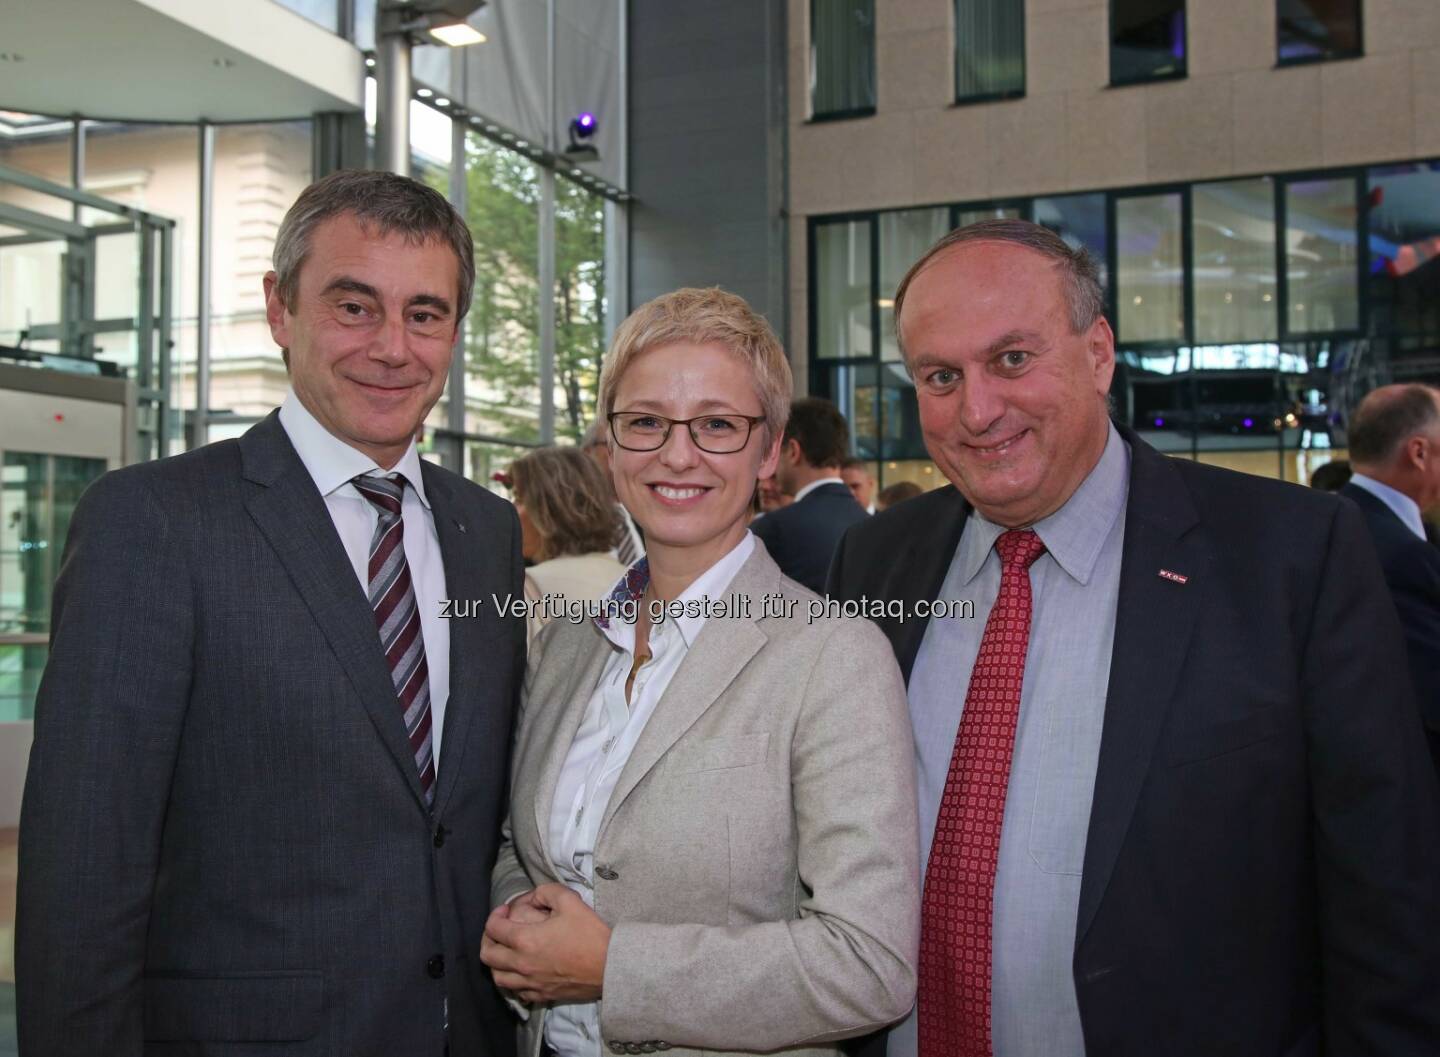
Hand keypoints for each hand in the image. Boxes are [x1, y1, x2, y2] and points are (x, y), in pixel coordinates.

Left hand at [481, 883, 610, 1003]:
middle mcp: (522, 965)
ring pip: (498, 978)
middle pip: (488, 956)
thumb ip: (546, 892)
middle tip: (500, 930)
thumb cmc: (590, 934)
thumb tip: (533, 896)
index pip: (493, 928)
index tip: (505, 910)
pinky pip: (516, 992)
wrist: (611, 966)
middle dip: (488, 939)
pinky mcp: (542, 995)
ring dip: (497, 963)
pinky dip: (513, 980)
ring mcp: (530, 983)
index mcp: (525, 940)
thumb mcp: (570, 901)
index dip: (495, 915)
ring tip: (507, 952)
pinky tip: (522, 971)